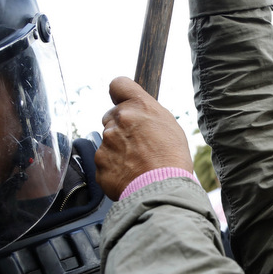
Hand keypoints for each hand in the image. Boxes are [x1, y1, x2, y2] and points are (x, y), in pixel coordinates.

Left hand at [96, 76, 193, 199]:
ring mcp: (106, 142)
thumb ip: (148, 114)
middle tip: (139, 144)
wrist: (163, 189)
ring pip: (108, 141)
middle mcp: (119, 119)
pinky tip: (130, 175)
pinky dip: (114, 168)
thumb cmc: (172, 158)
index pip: (118, 84)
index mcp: (138, 106)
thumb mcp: (169, 125)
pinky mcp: (100, 163)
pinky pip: (105, 162)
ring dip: (118, 149)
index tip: (124, 103)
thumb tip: (137, 114)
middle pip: (112, 116)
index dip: (120, 94)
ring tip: (138, 164)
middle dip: (121, 127)